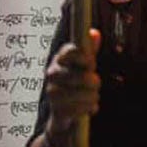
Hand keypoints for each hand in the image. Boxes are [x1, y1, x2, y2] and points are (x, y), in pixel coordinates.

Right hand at [44, 29, 101, 146]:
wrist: (61, 113)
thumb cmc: (74, 85)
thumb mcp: (82, 66)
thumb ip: (89, 51)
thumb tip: (94, 33)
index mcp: (59, 59)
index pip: (71, 52)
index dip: (85, 57)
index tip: (90, 62)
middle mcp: (52, 74)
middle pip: (83, 76)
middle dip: (94, 82)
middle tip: (94, 84)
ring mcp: (53, 92)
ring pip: (85, 93)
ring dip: (93, 97)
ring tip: (91, 97)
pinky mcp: (57, 110)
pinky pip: (82, 108)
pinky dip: (89, 108)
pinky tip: (88, 108)